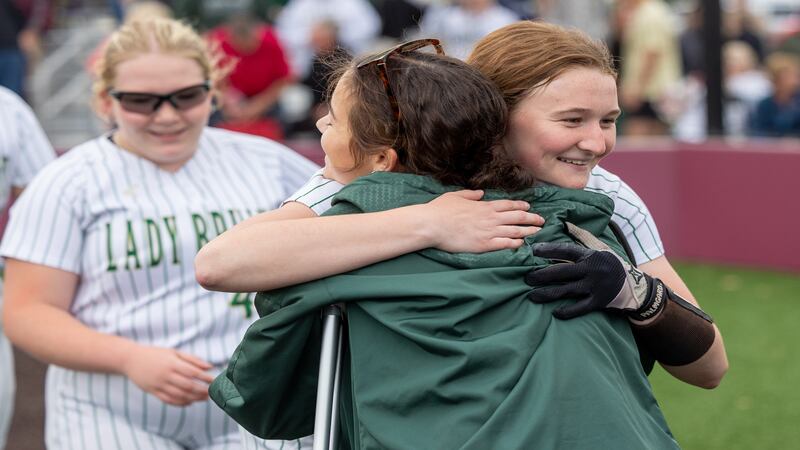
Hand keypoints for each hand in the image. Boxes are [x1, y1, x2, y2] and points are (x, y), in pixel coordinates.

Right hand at [122, 345, 214, 405]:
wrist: (131, 360)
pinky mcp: (153, 392)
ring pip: (179, 395)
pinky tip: (189, 403)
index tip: (215, 380)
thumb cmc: (156, 354)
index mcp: (172, 363)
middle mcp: (166, 375)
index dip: (205, 378)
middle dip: (202, 390)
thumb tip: (209, 366)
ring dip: (194, 398)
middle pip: (188, 386)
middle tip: (212, 392)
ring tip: (204, 398)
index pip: (193, 372)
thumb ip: (192, 359)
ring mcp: (159, 385)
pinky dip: (180, 403)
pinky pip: (169, 400)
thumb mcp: (174, 352)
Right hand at [425, 190, 543, 252]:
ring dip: (528, 231)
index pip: (509, 205)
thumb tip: (480, 193)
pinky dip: (515, 243)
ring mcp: (488, 232)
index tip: (529, 207)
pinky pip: (505, 244)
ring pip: (515, 231)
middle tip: (541, 220)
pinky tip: (522, 243)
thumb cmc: (440, 210)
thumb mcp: (456, 196)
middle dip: (532, 218)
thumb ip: (470, 194)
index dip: (521, 206)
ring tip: (538, 231)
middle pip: (517, 217)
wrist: (432, 225)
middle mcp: (490, 218)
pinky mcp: (484, 245)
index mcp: (484, 206)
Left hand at [525, 222, 665, 320]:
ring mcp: (595, 286)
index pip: (566, 250)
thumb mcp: (598, 248)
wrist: (634, 285)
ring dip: (547, 293)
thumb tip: (565, 223)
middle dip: (541, 275)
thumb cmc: (609, 264)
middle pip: (561, 272)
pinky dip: (567, 311)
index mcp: (589, 255)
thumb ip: (581, 238)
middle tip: (526, 278)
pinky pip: (580, 308)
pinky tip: (554, 312)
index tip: (533, 250)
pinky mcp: (598, 301)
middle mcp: (591, 270)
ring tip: (531, 296)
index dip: (549, 250)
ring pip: (566, 290)